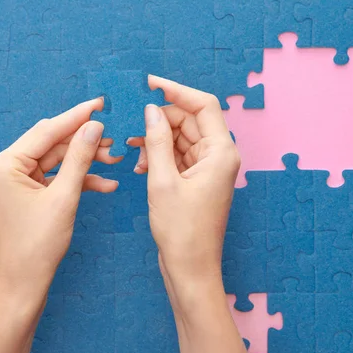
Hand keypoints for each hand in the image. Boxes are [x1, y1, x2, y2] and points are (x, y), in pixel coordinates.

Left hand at [0, 98, 120, 307]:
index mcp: (4, 164)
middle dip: (84, 142)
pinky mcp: (27, 193)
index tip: (101, 103)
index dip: (76, 117)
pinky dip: (77, 179)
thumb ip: (80, 158)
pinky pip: (55, 178)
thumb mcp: (64, 197)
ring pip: (56, 160)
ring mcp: (15, 180)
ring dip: (85, 161)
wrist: (24, 284)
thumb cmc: (38, 245)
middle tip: (114, 136)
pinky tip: (105, 184)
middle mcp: (5, 167)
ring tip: (114, 160)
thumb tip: (95, 127)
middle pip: (52, 143)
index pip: (46, 131)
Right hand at [128, 76, 240, 298]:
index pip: (203, 105)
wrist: (191, 269)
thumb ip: (156, 141)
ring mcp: (209, 169)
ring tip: (132, 150)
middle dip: (160, 120)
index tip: (150, 83)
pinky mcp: (197, 180)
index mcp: (221, 152)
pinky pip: (178, 156)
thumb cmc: (182, 231)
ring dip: (156, 140)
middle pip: (189, 120)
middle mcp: (219, 156)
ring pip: (181, 138)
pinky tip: (141, 167)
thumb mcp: (162, 181)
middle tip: (131, 124)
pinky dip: (159, 156)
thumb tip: (151, 110)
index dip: (176, 90)